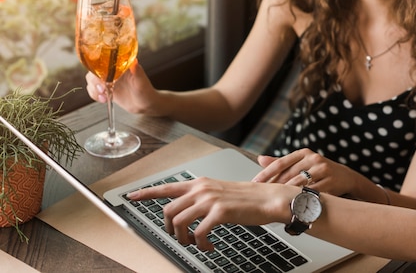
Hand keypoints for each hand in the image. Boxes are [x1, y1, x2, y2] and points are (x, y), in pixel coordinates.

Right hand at [85, 60, 159, 114]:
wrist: (145, 104)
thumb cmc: (146, 91)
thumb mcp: (142, 82)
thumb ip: (138, 72)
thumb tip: (135, 61)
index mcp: (120, 64)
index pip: (103, 61)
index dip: (99, 69)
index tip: (103, 79)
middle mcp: (112, 70)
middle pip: (94, 70)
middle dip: (95, 81)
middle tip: (103, 91)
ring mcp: (108, 80)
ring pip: (91, 80)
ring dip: (94, 89)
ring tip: (104, 97)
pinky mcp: (105, 89)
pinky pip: (93, 89)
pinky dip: (94, 95)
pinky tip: (104, 100)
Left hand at [127, 178, 295, 250]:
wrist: (268, 199)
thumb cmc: (247, 198)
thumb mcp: (220, 192)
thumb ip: (202, 196)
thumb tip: (187, 209)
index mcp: (200, 183)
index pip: (166, 187)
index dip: (146, 193)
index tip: (131, 197)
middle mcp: (202, 189)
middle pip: (168, 211)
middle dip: (169, 230)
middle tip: (181, 238)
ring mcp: (210, 200)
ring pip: (179, 223)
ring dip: (183, 239)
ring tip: (195, 243)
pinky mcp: (220, 212)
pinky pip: (198, 234)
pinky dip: (201, 245)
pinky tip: (209, 246)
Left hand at [253, 149, 360, 196]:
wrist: (346, 177)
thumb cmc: (320, 171)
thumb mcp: (302, 163)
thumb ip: (282, 162)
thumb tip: (260, 159)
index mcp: (303, 153)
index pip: (280, 163)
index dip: (266, 173)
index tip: (255, 183)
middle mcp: (313, 159)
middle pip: (288, 174)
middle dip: (274, 186)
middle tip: (262, 196)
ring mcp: (323, 170)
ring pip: (299, 184)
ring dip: (286, 194)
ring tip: (275, 202)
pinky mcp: (331, 182)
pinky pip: (312, 193)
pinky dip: (302, 199)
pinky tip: (293, 205)